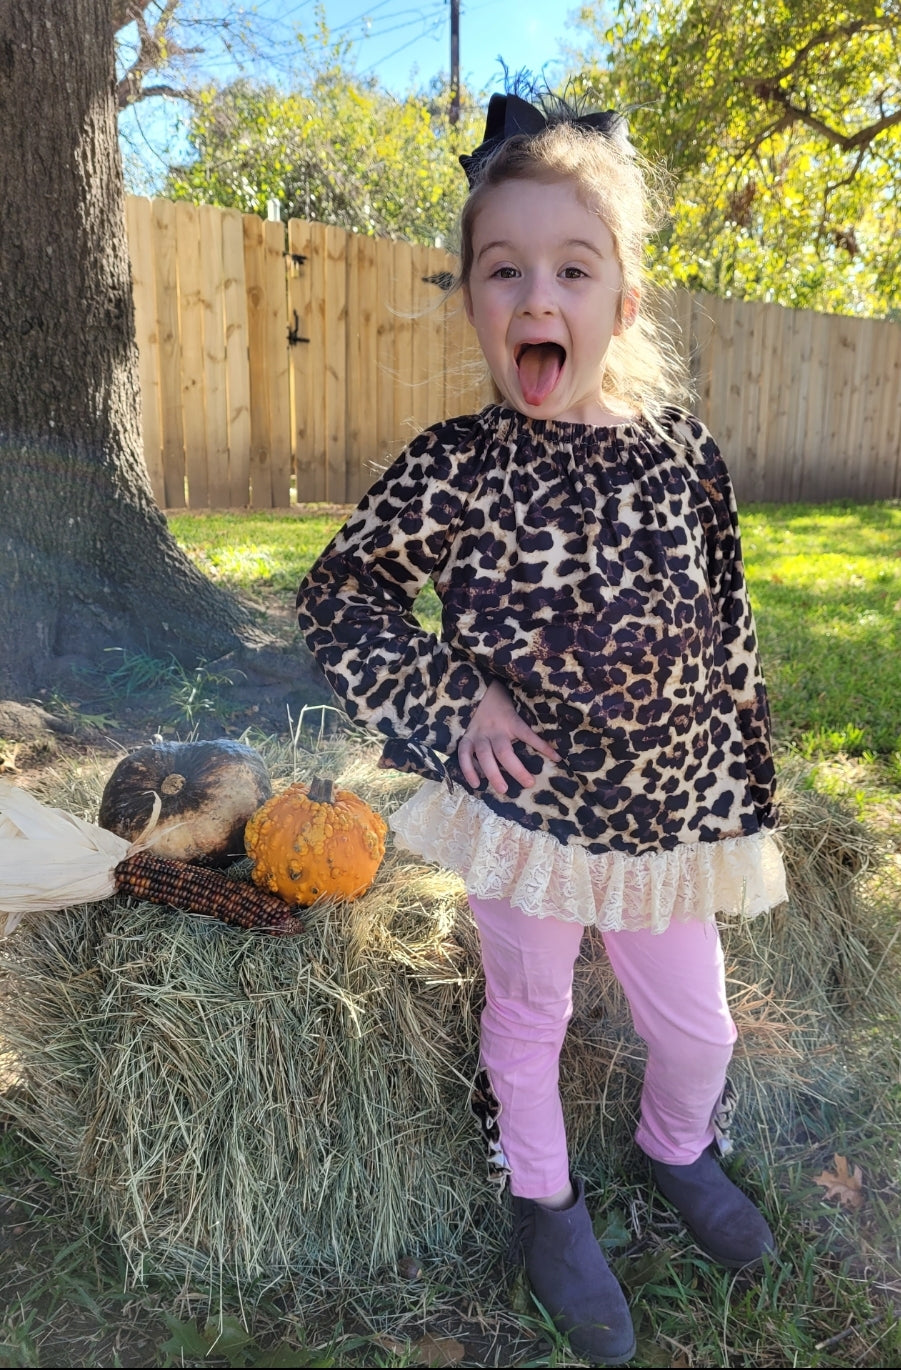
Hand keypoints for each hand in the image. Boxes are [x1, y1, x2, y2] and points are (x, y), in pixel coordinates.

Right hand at [457, 680, 560, 796]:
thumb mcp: (517, 708)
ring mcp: (479, 734)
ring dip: (493, 774)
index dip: (543, 747)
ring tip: (503, 789)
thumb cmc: (502, 702)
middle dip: (516, 769)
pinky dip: (468, 770)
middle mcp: (494, 730)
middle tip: (529, 783)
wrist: (478, 689)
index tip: (557, 759)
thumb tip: (550, 740)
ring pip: (484, 756)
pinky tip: (476, 783)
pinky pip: (464, 755)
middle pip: (504, 752)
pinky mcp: (467, 737)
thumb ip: (527, 722)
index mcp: (511, 721)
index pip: (528, 735)